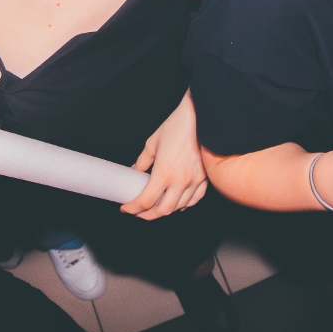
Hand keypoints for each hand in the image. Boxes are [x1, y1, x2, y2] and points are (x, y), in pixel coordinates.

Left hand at [121, 92, 208, 218]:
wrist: (201, 116)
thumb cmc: (178, 126)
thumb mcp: (152, 143)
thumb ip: (143, 161)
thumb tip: (136, 171)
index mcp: (165, 173)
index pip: (146, 201)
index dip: (133, 208)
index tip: (127, 208)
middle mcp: (181, 181)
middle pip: (163, 210)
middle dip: (148, 215)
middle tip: (139, 213)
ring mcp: (195, 181)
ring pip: (179, 207)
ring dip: (165, 211)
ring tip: (155, 208)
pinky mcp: (205, 178)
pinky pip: (195, 199)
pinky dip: (185, 205)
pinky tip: (178, 204)